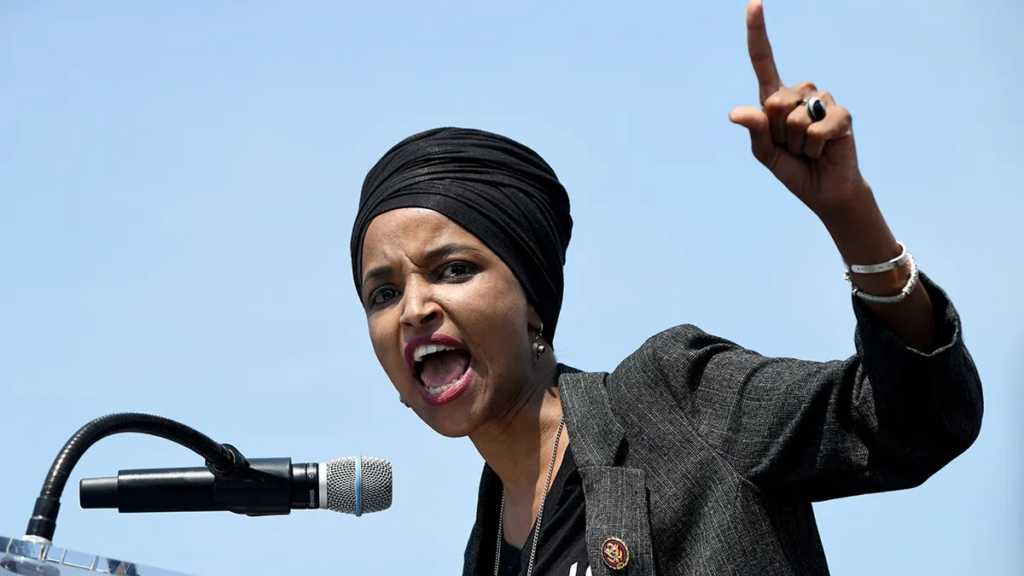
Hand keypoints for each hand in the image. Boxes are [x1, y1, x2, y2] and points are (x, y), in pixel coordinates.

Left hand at [729, 0, 868, 217]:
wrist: (823, 191)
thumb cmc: (793, 169)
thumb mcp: (765, 153)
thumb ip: (755, 132)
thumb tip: (737, 113)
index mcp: (774, 97)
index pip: (764, 60)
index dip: (757, 32)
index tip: (754, 3)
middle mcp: (799, 93)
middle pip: (774, 101)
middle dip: (777, 133)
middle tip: (791, 146)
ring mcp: (822, 101)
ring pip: (795, 117)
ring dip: (796, 142)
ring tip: (806, 150)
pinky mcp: (842, 115)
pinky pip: (816, 130)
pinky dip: (813, 149)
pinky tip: (822, 152)